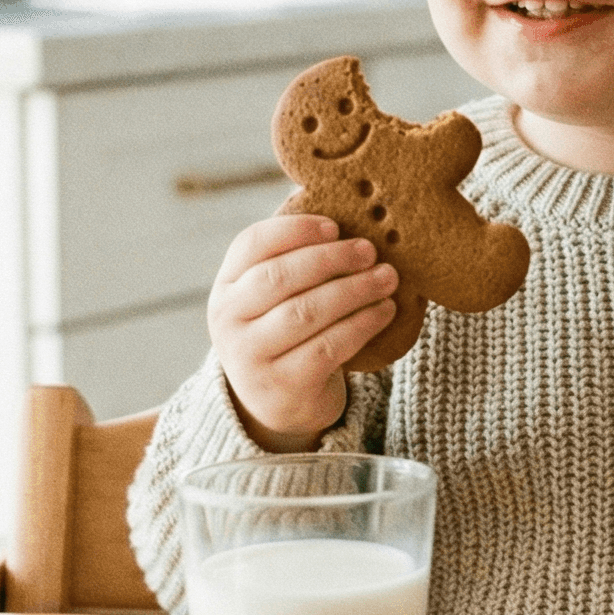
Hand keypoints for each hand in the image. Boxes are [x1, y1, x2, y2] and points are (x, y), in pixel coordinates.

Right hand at [209, 213, 398, 452]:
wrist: (279, 405)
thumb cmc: (286, 335)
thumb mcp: (275, 299)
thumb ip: (295, 261)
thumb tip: (344, 209)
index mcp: (226, 287)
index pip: (252, 244)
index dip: (295, 229)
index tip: (335, 225)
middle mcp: (228, 322)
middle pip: (280, 277)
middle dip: (331, 259)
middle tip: (370, 250)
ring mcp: (251, 358)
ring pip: (306, 313)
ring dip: (354, 290)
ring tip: (387, 278)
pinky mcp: (283, 386)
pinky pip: (328, 347)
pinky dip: (361, 324)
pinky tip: (384, 310)